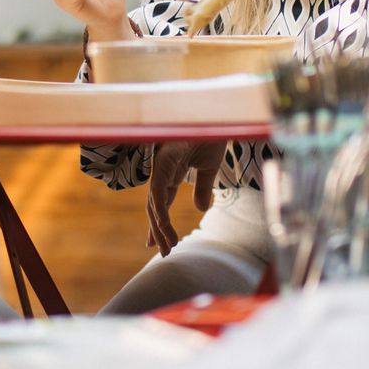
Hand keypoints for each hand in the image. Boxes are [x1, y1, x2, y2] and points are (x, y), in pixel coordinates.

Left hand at [145, 141, 224, 255]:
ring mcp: (160, 166)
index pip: (162, 202)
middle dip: (158, 230)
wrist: (215, 117)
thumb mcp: (208, 168)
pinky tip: (165, 230)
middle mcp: (162, 170)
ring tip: (167, 247)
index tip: (162, 243)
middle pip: (155, 206)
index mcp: (171, 171)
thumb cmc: (211, 135)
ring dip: (159, 227)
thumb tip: (199, 208)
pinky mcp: (162, 163)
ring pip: (154, 203)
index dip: (161, 223)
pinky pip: (158, 193)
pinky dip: (160, 213)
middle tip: (163, 252)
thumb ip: (201, 188)